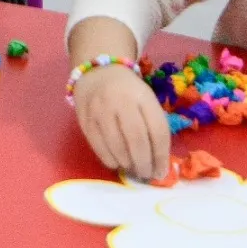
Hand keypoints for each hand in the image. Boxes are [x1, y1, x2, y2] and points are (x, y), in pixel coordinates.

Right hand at [73, 64, 172, 182]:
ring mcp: (100, 110)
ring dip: (127, 163)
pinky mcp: (84, 119)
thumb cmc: (129, 92)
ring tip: (133, 169)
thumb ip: (154, 127)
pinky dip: (109, 160)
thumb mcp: (147, 101)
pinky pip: (97, 146)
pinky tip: (117, 163)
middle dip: (144, 163)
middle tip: (146, 174)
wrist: (98, 73)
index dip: (161, 156)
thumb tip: (158, 164)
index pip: (157, 130)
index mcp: (143, 96)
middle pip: (136, 139)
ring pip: (116, 145)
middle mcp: (120, 101)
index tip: (162, 172)